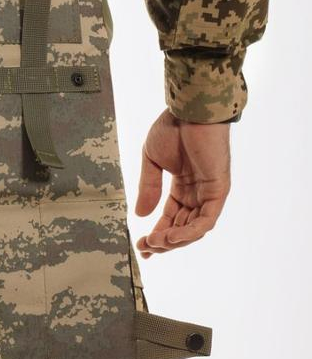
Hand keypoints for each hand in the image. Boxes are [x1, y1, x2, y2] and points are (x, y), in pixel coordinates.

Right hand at [134, 109, 229, 258]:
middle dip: (163, 242)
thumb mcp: (152, 161)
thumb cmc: (173, 128)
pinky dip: (189, 231)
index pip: (170, 219)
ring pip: (194, 229)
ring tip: (155, 243)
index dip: (156, 234)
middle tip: (145, 248)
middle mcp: (197, 193)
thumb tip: (140, 215)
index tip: (141, 246)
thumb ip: (148, 188)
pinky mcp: (218, 190)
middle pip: (182, 228)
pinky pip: (206, 220)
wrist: (189, 110)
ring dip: (174, 240)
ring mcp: (209, 193)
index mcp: (182, 187)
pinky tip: (170, 236)